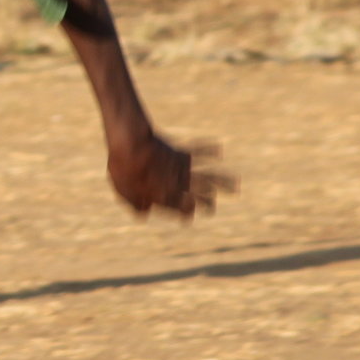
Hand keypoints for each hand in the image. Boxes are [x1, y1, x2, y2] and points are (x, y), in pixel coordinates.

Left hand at [107, 132, 232, 220]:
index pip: (180, 208)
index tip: (188, 217)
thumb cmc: (123, 168)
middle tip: (212, 209)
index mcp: (165, 196)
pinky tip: (219, 149)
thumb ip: (135, 204)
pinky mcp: (179, 151)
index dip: (185, 213)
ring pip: (206, 176)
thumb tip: (145, 212)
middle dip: (206, 202)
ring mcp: (181, 167)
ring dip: (222, 181)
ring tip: (236, 185)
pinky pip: (197, 150)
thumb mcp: (124, 191)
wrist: (131, 142)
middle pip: (197, 195)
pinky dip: (209, 149)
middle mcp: (177, 183)